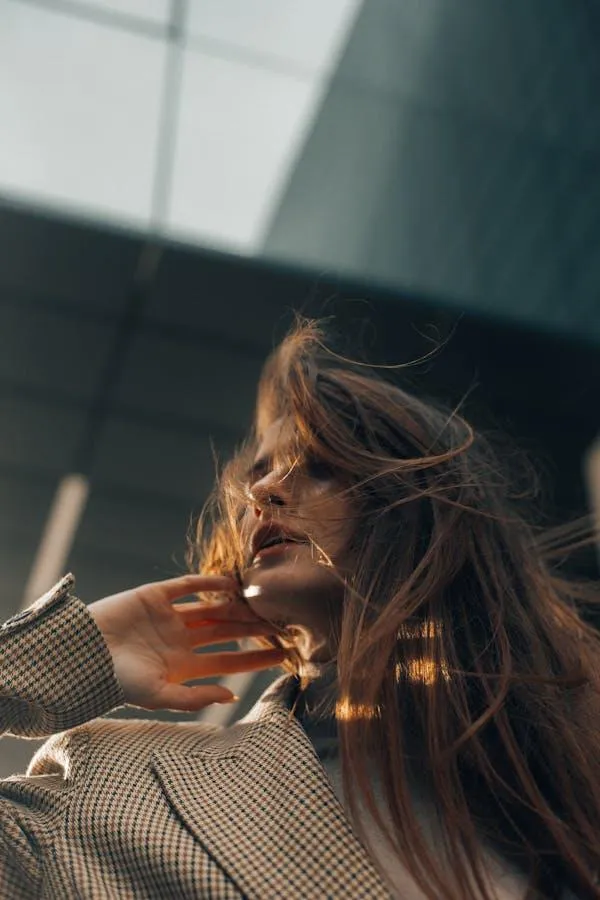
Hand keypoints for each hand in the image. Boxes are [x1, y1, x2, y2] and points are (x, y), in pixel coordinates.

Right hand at [88, 574, 285, 711]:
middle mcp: (181, 640)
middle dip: (255, 629)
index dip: (257, 657)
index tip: (285, 654)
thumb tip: (233, 694)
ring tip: (265, 602)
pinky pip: (187, 585)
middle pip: (227, 632)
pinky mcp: (155, 595)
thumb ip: (195, 697)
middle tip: (286, 623)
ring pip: (213, 608)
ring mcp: (169, 616)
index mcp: (183, 665)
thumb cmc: (117, 683)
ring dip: (238, 606)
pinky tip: (232, 583)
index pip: (230, 660)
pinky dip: (209, 582)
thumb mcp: (158, 696)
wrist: (81, 656)